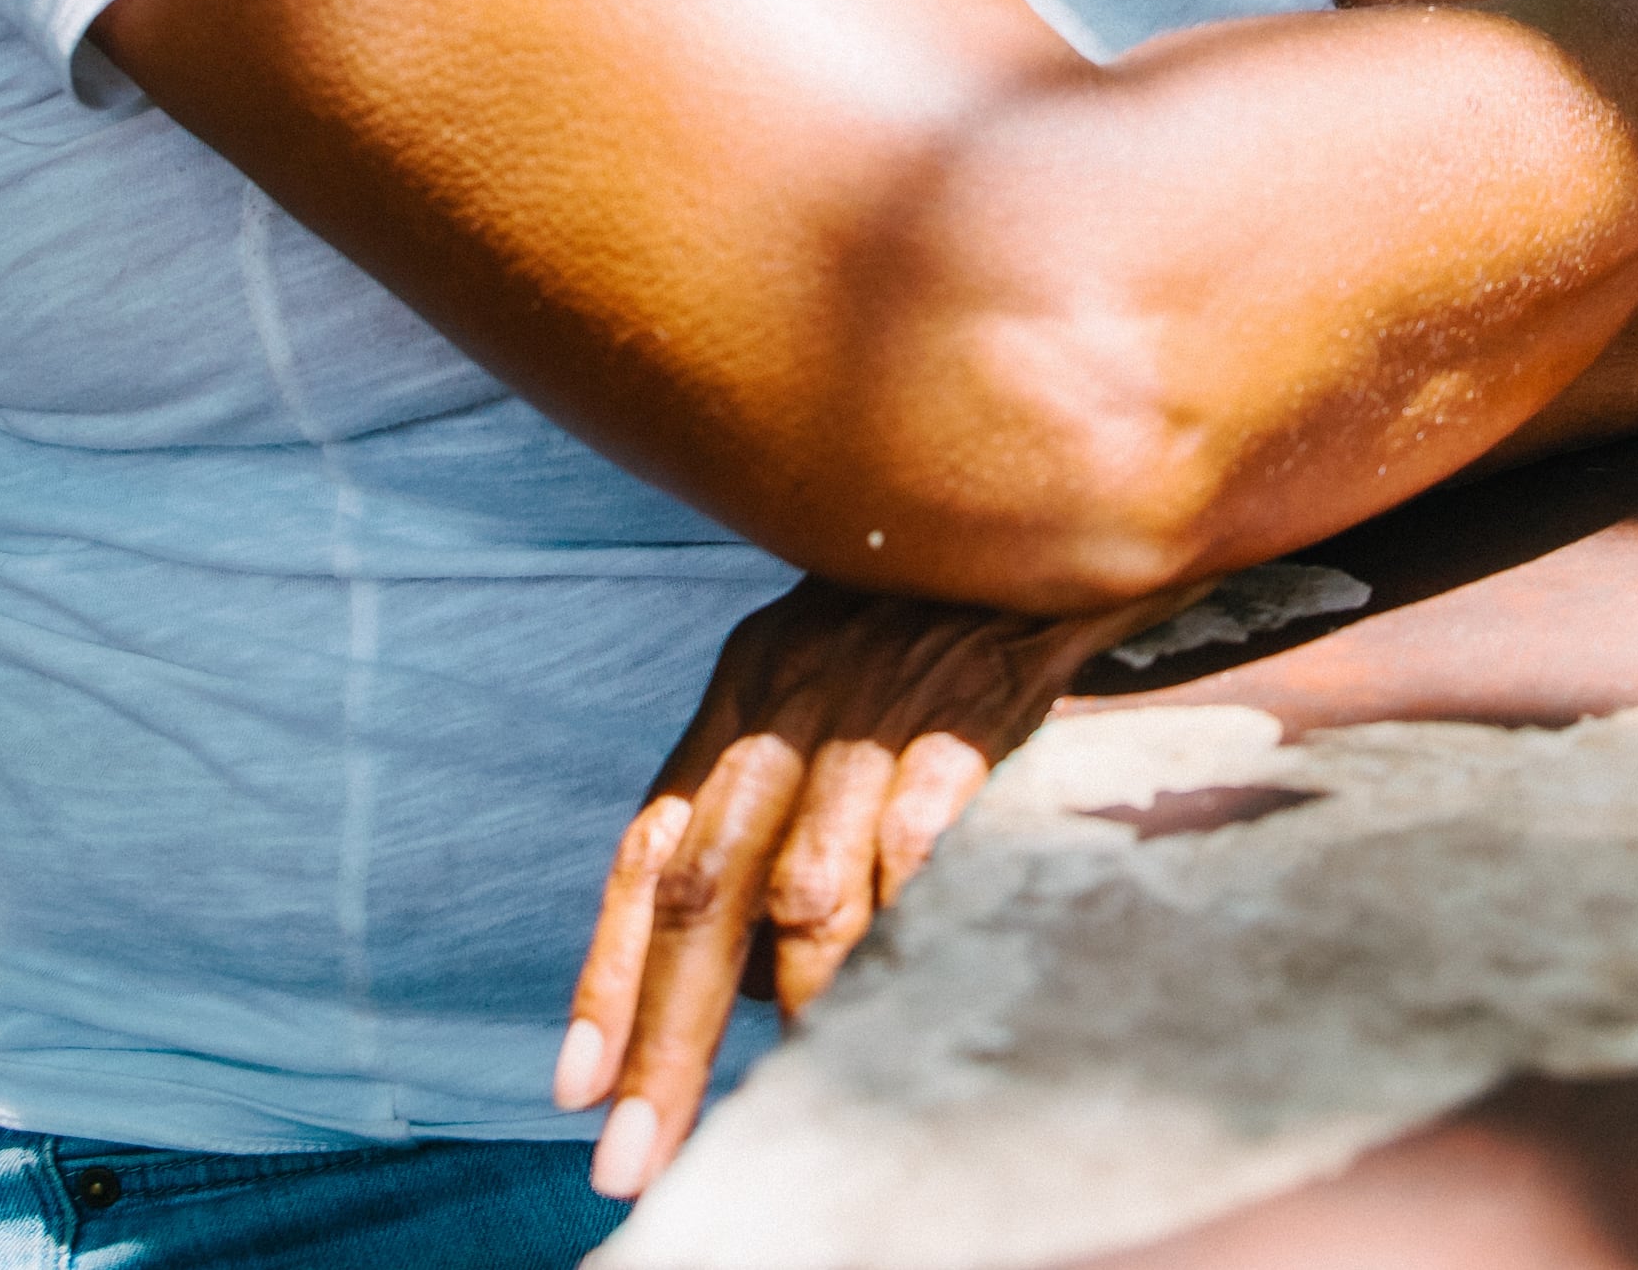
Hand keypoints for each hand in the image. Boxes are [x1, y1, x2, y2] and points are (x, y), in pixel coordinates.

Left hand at [558, 574, 1192, 1195]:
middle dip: (662, 1037)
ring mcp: (877, 699)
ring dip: (788, 1006)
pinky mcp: (973, 702)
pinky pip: (917, 842)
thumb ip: (778, 787)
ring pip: (803, 886)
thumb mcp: (832, 666)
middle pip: (702, 890)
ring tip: (785, 1098)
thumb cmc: (947, 598)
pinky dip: (895, 930)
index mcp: (746, 688)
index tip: (575, 1092)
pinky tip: (890, 1000)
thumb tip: (742, 952)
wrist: (1062, 481)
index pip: (650, 848)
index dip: (606, 974)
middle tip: (633, 1156)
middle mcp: (790, 694)